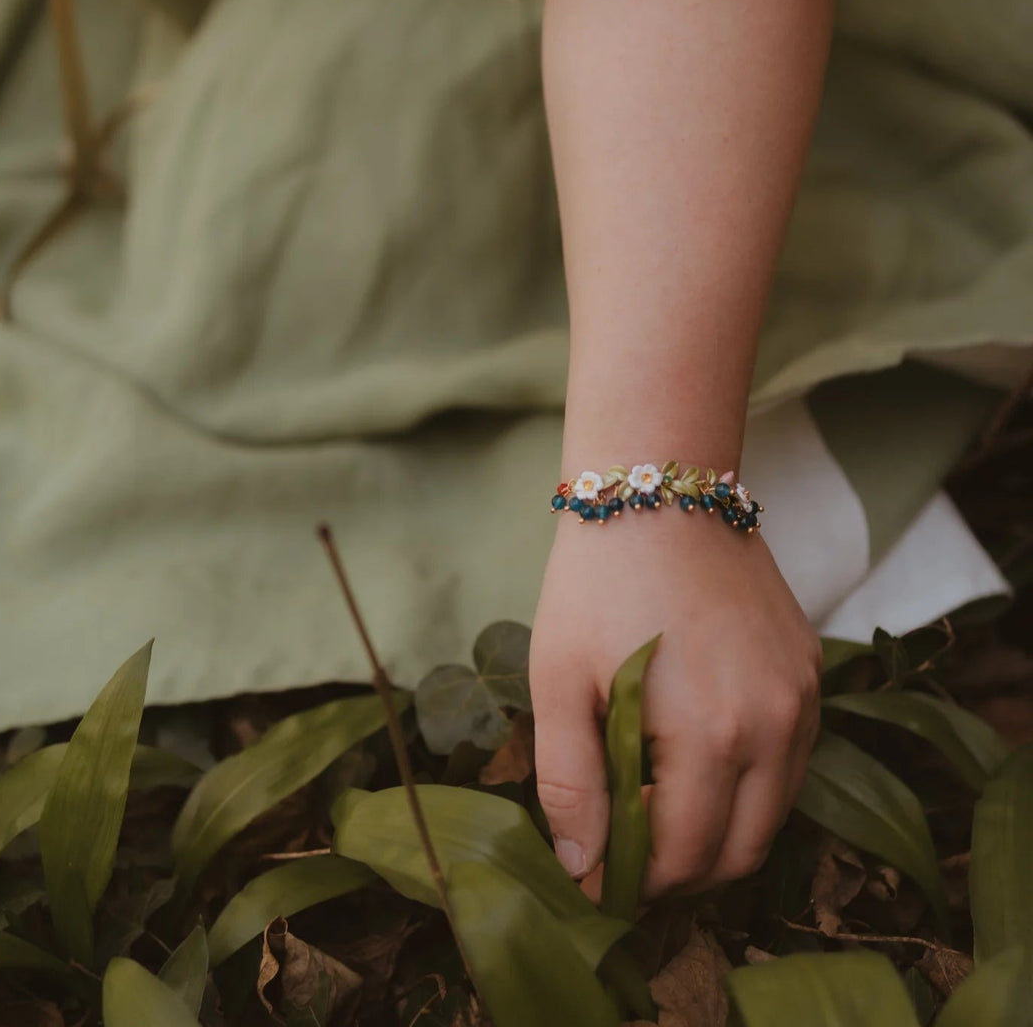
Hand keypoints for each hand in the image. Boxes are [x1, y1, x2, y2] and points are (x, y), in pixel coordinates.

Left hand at [529, 509, 821, 899]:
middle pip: (741, 851)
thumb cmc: (596, 584)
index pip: (686, 856)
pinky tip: (700, 760)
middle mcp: (775, 727)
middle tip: (630, 858)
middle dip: (683, 871)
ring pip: (774, 812)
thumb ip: (572, 781)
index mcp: (710, 735)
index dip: (637, 881)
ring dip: (721, 832)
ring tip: (660, 813)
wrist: (660, 491)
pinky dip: (751, 784)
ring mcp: (803, 698)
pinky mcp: (811, 672)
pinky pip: (793, 760)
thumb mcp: (560, 680)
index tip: (600, 877)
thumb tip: (583, 868)